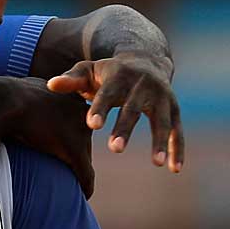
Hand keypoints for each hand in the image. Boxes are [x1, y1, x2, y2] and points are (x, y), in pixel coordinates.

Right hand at [0, 77, 93, 197]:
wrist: (7, 101)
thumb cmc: (9, 96)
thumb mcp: (25, 89)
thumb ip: (32, 95)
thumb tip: (22, 96)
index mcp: (71, 96)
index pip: (77, 118)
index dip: (67, 131)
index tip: (57, 141)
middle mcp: (81, 112)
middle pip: (84, 136)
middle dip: (78, 150)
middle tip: (68, 165)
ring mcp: (80, 131)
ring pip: (85, 155)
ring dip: (81, 170)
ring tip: (78, 182)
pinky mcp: (75, 150)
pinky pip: (85, 172)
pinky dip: (86, 184)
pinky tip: (86, 194)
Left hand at [47, 53, 183, 172]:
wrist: (146, 59)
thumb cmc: (109, 72)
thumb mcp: (88, 70)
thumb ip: (71, 80)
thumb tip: (51, 85)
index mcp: (119, 76)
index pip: (107, 94)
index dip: (100, 108)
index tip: (92, 126)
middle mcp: (143, 85)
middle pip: (133, 109)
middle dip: (125, 128)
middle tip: (114, 149)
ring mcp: (162, 97)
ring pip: (162, 120)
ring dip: (160, 141)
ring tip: (156, 163)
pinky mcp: (174, 108)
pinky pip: (178, 130)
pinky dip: (178, 148)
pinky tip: (175, 169)